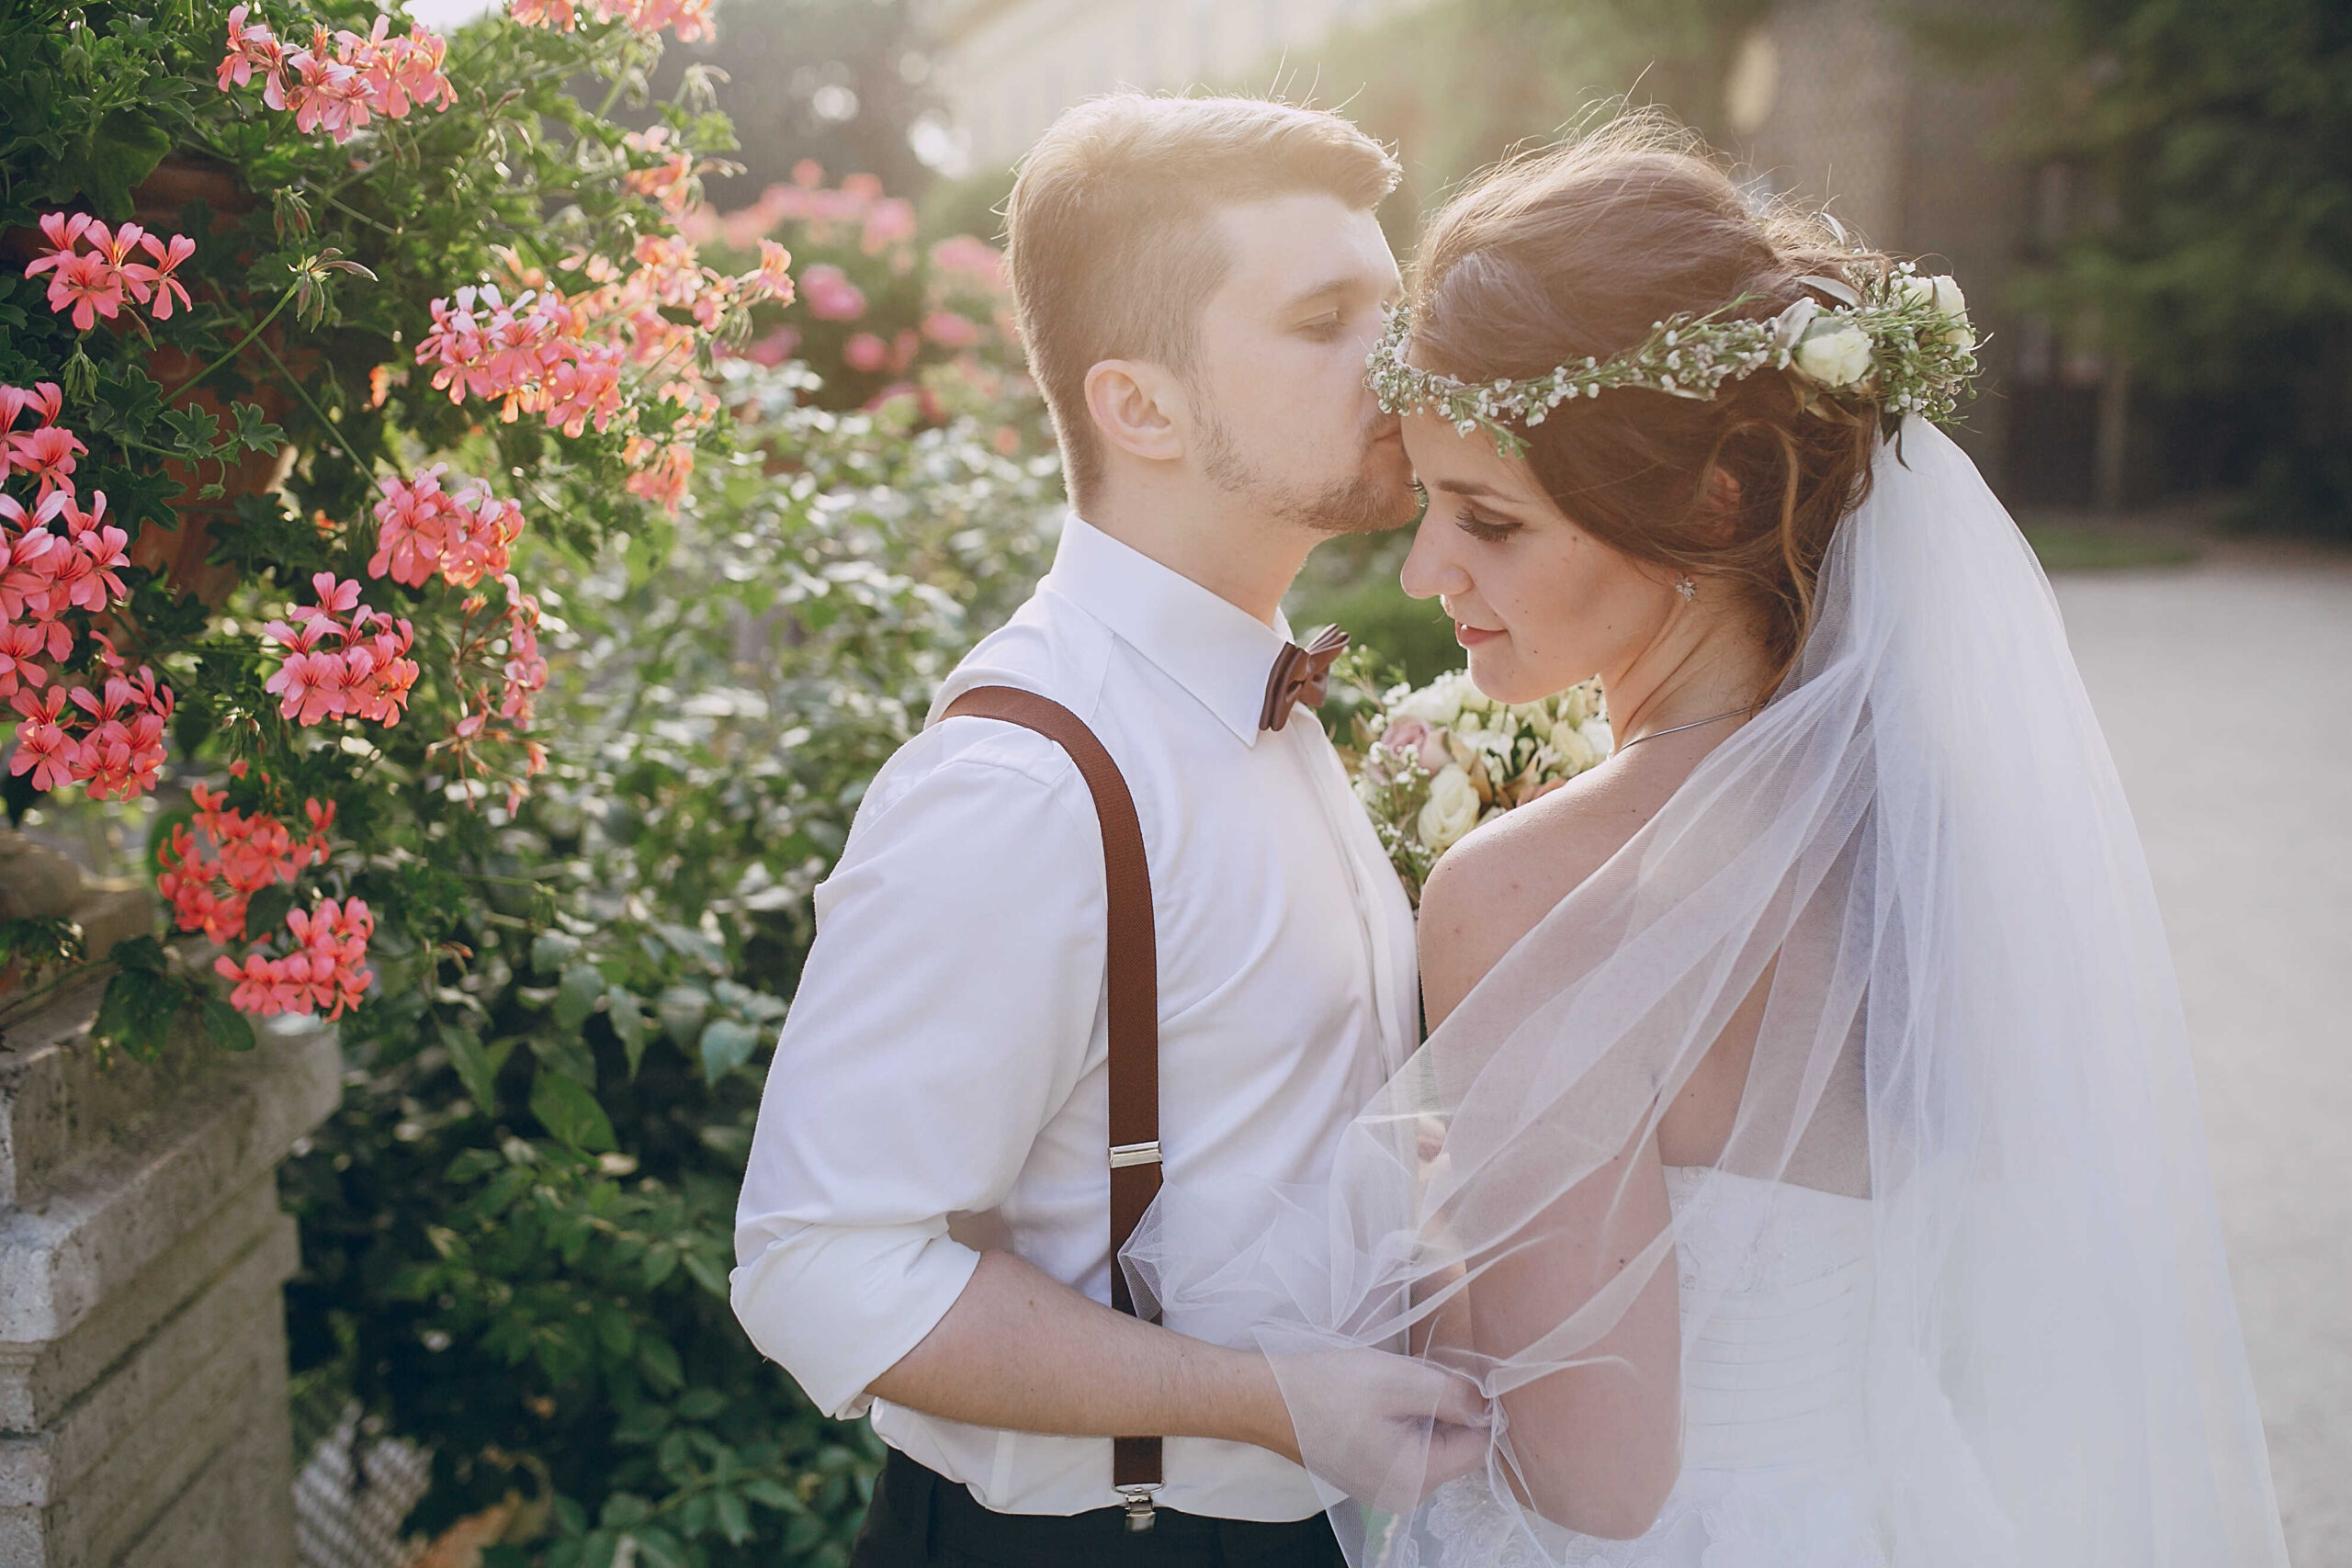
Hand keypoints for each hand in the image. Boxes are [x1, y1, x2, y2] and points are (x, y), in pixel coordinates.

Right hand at [1271, 1346, 1490, 1511]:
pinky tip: (1377, 1400)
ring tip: (1390, 1387)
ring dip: (1423, 1411)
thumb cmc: (1329, 1389)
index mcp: (1416, 1478)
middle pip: (1456, 1448)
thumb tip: (1491, 1406)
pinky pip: (1408, 1448)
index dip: (1478, 1408)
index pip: (1478, 1447)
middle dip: (1446, 1408)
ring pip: (1432, 1444)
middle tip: (1414, 1377)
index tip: (1457, 1376)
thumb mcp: (1399, 1380)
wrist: (1267, 1399)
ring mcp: (1386, 1489)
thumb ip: (1453, 1395)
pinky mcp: (1370, 1475)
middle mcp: (1406, 1495)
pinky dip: (1404, 1420)